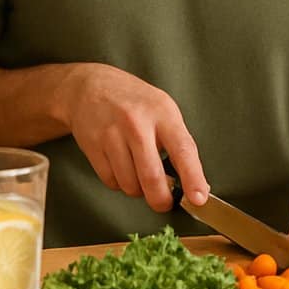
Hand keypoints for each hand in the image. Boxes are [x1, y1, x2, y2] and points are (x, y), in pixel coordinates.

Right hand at [61, 64, 208, 212]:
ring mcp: (112, 135)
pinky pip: (111, 182)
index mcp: (162, 113)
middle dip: (161, 199)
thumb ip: (179, 143)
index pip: (183, 150)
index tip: (198, 198)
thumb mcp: (163, 110)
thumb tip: (197, 183)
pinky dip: (119, 184)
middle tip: (164, 202)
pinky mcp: (92, 146)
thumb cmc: (134, 101)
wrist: (90, 86)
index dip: (193, 178)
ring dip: (138, 190)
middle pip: (152, 176)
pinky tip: (121, 168)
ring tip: (139, 174)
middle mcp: (136, 123)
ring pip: (130, 185)